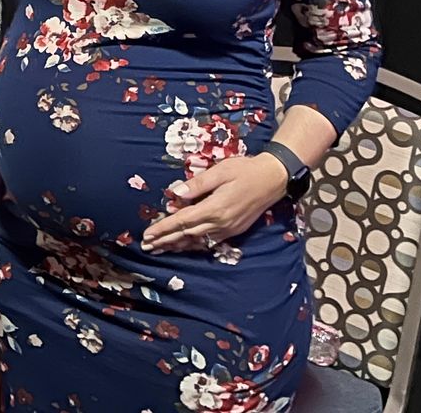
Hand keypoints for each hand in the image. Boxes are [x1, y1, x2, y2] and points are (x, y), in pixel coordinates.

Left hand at [141, 153, 288, 253]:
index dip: (163, 228)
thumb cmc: (245, 170)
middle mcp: (220, 223)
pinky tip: (184, 246)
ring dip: (177, 246)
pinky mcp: (234, 230)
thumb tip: (175, 193)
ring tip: (160, 249)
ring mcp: (228, 229)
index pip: (182, 221)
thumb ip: (198, 184)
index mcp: (214, 208)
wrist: (273, 179)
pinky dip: (194, 245)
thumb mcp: (220, 171)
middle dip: (165, 241)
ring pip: (197, 241)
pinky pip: (209, 241)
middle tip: (146, 247)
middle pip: (187, 235)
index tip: (147, 234)